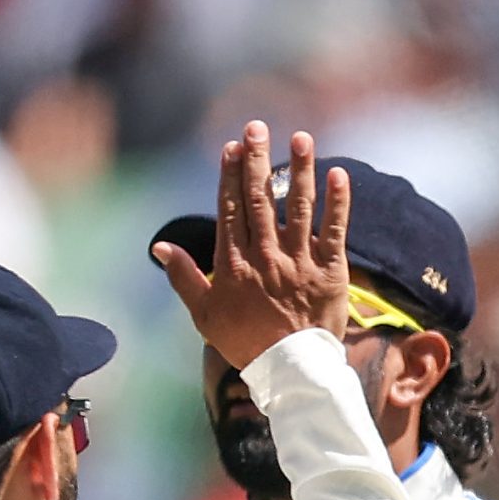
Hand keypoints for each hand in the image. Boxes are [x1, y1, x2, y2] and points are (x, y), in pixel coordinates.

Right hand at [152, 121, 350, 367]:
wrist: (292, 372)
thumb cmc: (245, 343)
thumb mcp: (204, 315)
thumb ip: (183, 278)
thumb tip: (159, 247)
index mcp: (234, 264)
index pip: (231, 209)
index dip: (230, 175)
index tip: (231, 147)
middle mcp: (266, 257)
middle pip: (261, 200)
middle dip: (257, 160)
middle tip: (257, 127)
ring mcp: (300, 263)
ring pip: (299, 208)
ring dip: (300, 170)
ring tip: (301, 138)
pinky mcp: (330, 272)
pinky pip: (335, 231)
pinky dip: (337, 203)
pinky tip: (338, 174)